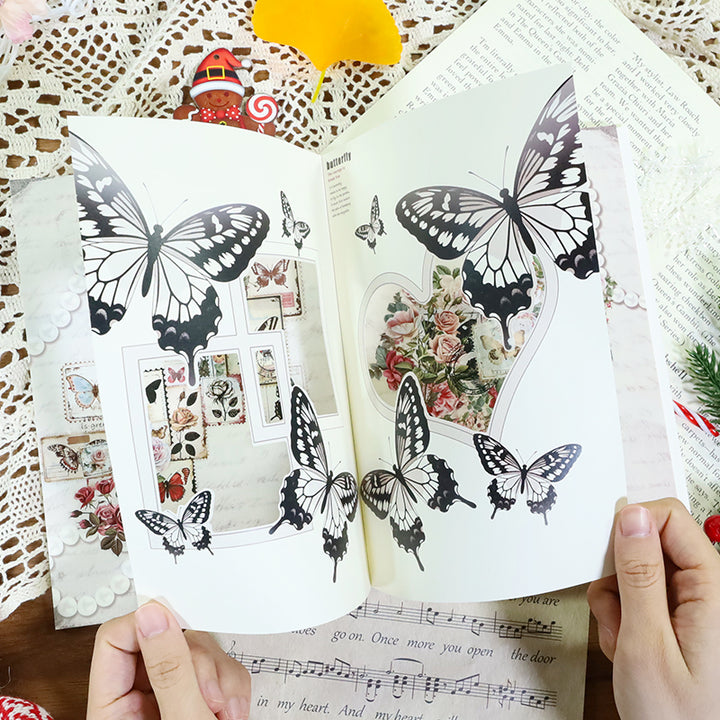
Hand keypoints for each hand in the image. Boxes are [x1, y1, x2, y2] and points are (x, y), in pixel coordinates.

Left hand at [87, 601, 250, 719]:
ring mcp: (172, 697)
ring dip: (220, 675)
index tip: (177, 622)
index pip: (116, 638)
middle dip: (197, 660)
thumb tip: (153, 614)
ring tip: (222, 710)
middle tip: (207, 691)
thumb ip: (170, 670)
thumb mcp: (181, 719)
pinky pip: (221, 666)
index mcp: (114, 708)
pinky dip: (232, 685)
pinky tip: (231, 712)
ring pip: (198, 649)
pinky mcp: (202, 697)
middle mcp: (141, 699)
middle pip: (165, 639)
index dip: (148, 624)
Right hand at [587, 498, 719, 719]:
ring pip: (635, 573)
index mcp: (713, 589)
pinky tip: (625, 648)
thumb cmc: (679, 719)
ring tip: (623, 643)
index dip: (632, 526)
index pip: (670, 518)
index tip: (606, 554)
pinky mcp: (674, 621)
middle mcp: (705, 592)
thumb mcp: (647, 645)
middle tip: (616, 613)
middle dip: (620, 575)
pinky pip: (635, 598)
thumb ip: (639, 576)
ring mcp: (689, 607)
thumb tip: (630, 516)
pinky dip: (620, 619)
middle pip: (649, 545)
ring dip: (616, 603)